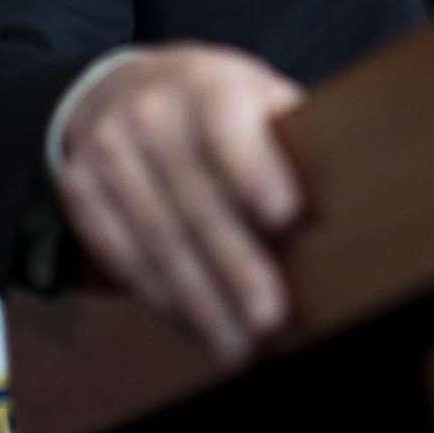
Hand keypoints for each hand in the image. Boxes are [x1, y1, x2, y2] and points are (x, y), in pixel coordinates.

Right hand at [53, 43, 305, 366]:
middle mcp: (150, 114)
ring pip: (157, 241)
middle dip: (234, 268)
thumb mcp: (258, 96)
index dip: (254, 170)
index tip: (286, 216)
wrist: (123, 88)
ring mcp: (107, 154)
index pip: (227, 127)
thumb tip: (353, 199)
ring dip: (201, 303)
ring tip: (240, 347)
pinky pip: (123, 257)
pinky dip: (163, 299)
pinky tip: (197, 327)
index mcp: (207, 84)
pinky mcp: (80, 191)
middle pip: (194, 202)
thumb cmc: (219, 104)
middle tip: (270, 319)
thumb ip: (292, 139)